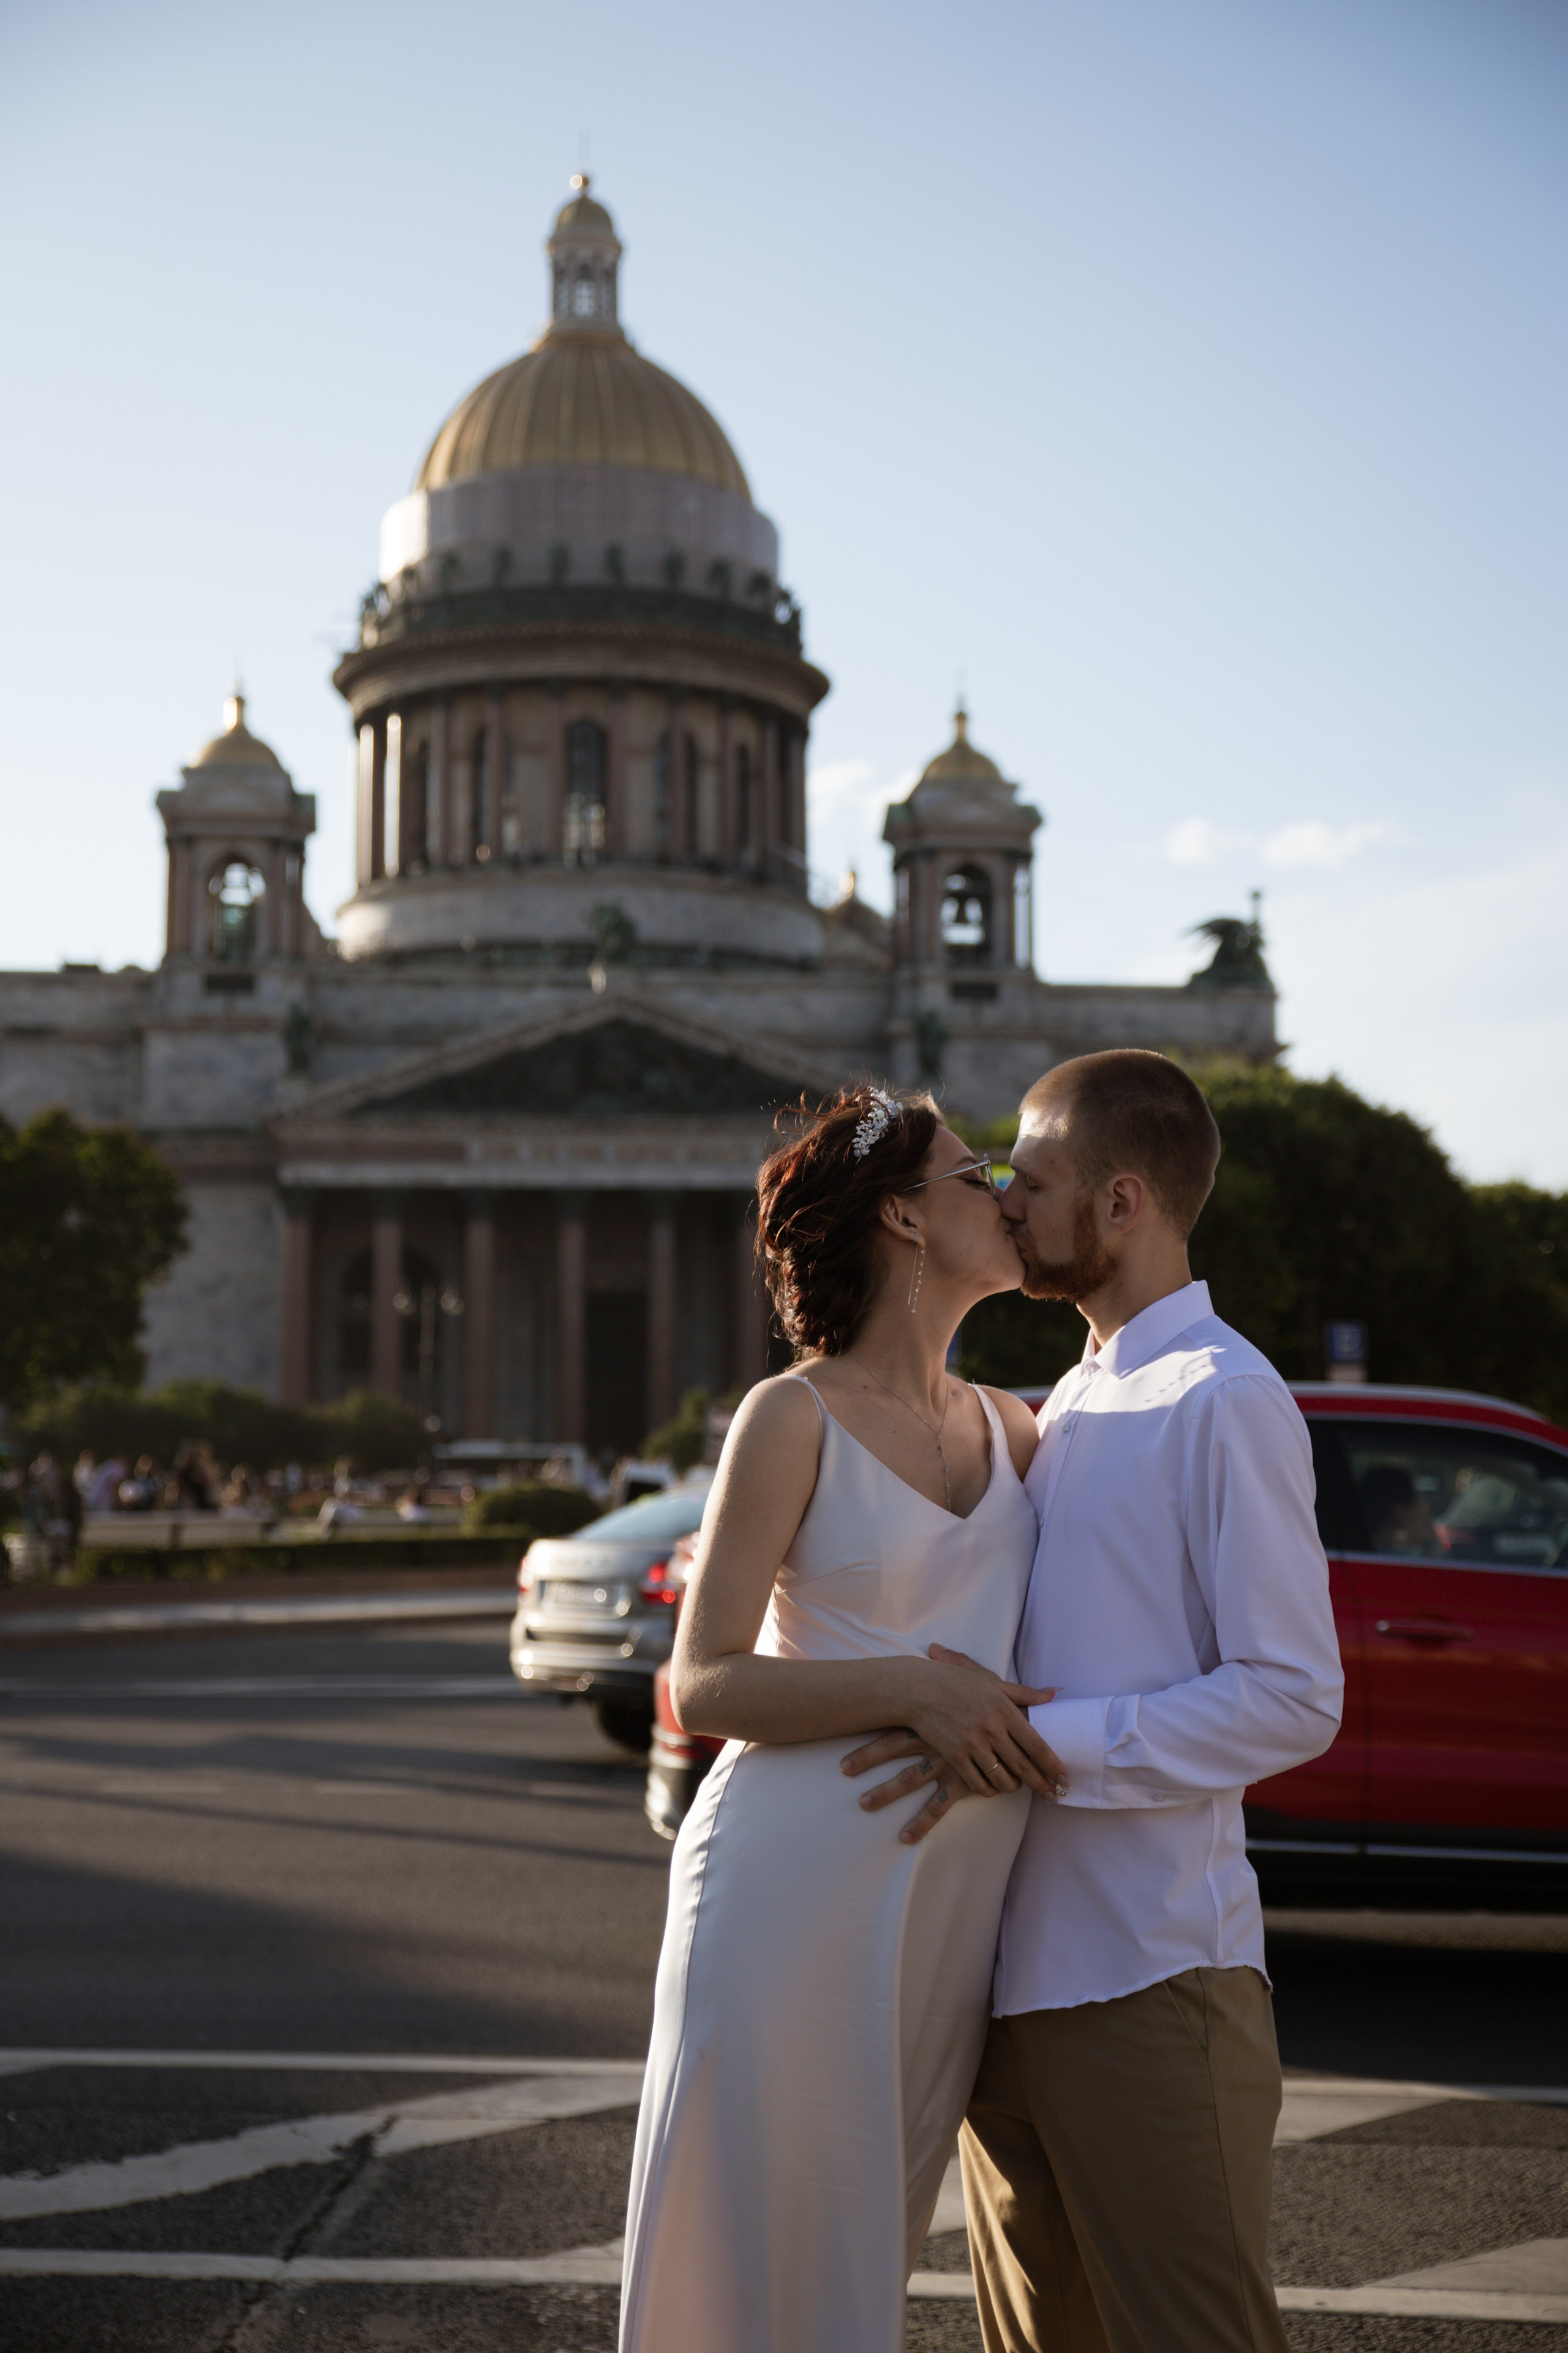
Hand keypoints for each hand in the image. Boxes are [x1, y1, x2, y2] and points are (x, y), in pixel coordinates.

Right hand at [839, 1645, 1068, 1806]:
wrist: (917, 1690)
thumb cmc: (956, 1682)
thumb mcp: (991, 1682)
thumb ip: (1024, 1693)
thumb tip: (1054, 1695)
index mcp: (1004, 1710)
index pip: (1037, 1744)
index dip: (1053, 1765)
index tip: (1064, 1779)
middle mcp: (991, 1730)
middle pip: (1024, 1766)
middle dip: (1042, 1785)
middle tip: (1054, 1797)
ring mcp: (972, 1745)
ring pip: (1002, 1778)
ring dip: (1014, 1787)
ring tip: (1020, 1788)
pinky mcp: (955, 1757)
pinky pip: (978, 1783)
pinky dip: (990, 1790)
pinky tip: (994, 1787)